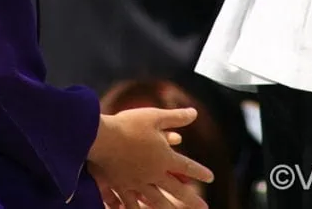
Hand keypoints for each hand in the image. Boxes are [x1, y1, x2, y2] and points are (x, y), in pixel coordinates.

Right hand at [88, 108, 212, 208]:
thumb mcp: (154, 116)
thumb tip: (195, 113)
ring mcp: (137, 183)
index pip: (187, 167)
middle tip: (204, 207)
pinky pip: (130, 202)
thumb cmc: (128, 125)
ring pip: (156, 200)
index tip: (210, 177)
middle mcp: (154, 174)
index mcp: (164, 157)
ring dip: (167, 208)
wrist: (102, 138)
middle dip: (191, 199)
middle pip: (176, 190)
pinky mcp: (121, 186)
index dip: (199, 172)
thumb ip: (175, 117)